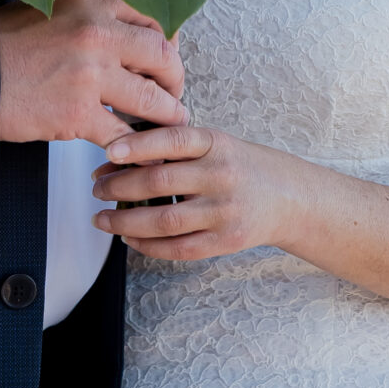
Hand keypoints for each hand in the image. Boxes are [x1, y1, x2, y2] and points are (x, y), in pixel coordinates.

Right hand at [0, 0, 186, 147]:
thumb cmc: (2, 43)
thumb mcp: (51, 8)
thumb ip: (91, 17)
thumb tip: (127, 36)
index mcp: (92, 2)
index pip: (152, 17)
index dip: (166, 41)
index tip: (165, 57)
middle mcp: (97, 33)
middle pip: (163, 56)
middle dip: (174, 80)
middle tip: (171, 93)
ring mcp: (90, 75)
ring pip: (153, 100)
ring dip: (166, 116)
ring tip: (166, 124)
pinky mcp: (77, 114)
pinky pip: (123, 135)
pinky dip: (136, 148)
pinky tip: (138, 153)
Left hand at [90, 125, 303, 260]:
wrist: (290, 199)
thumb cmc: (242, 166)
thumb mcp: (217, 143)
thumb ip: (177, 147)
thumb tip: (120, 157)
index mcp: (218, 143)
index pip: (173, 139)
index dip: (138, 145)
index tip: (109, 152)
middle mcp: (222, 176)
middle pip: (161, 183)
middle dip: (120, 187)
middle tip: (98, 188)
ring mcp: (225, 211)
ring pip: (164, 220)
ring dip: (125, 221)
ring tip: (102, 218)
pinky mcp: (226, 241)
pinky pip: (178, 248)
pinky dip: (147, 245)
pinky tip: (129, 238)